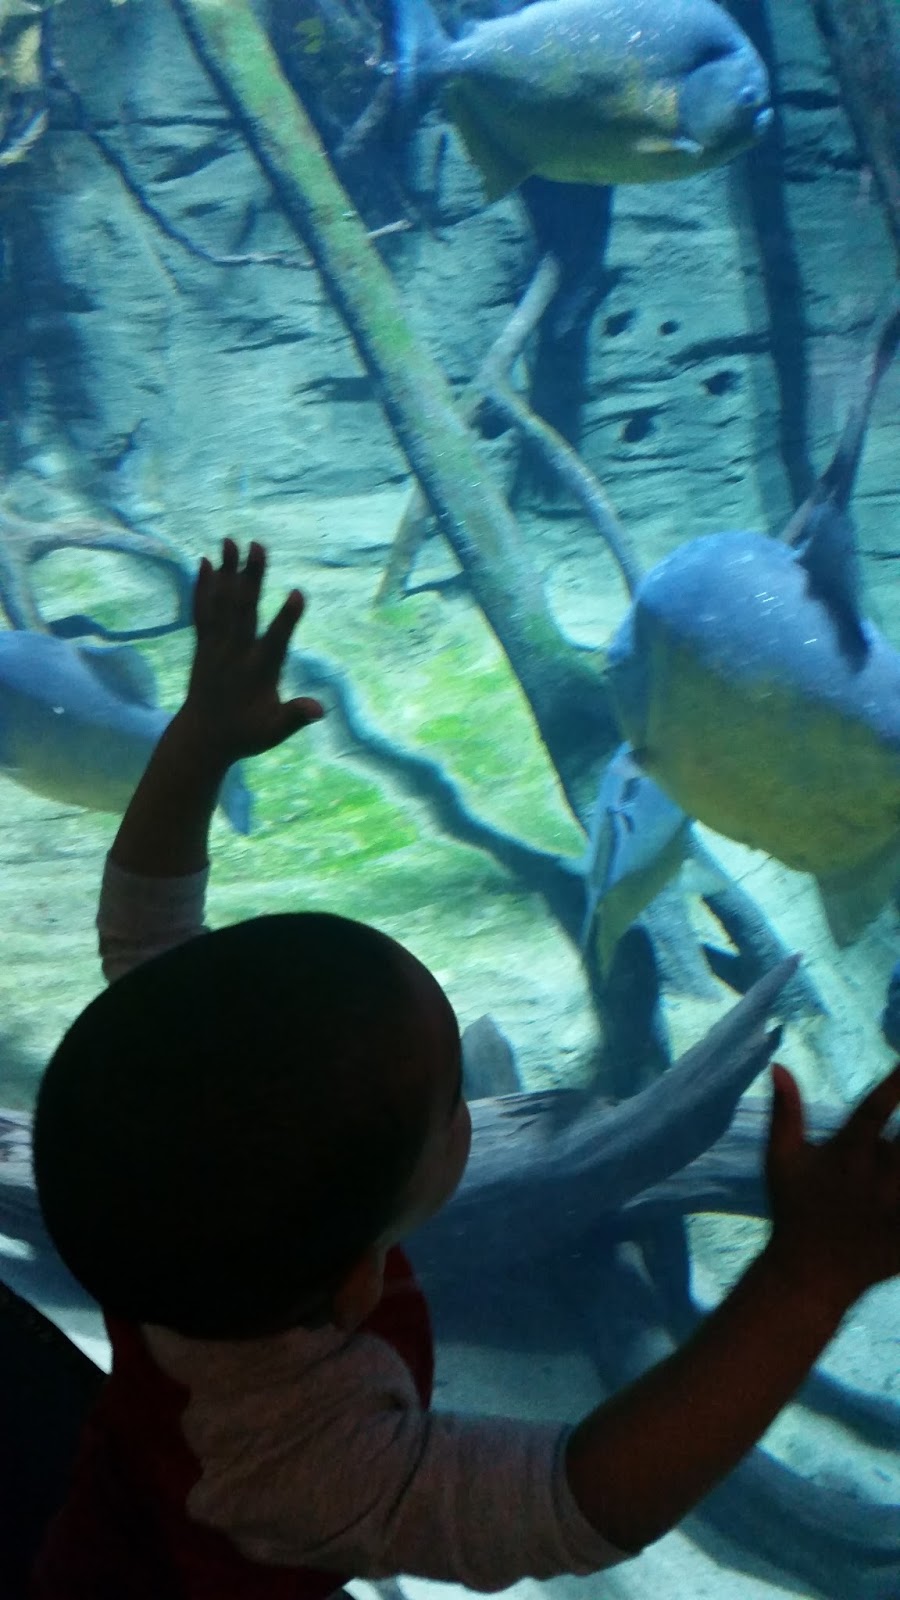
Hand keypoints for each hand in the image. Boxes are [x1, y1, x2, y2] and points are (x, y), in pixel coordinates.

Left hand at [183, 538, 323, 760]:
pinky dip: (203, 587)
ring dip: (227, 571)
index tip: (297, 593)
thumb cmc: (245, 734)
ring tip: (230, 540)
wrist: (201, 738)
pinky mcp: (203, 644)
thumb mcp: (273, 732)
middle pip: (244, 611)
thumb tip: (318, 711)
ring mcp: (215, 647)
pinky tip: (207, 562)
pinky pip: (202, 612)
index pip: (275, 642)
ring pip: (221, 604)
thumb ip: (293, 717)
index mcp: (257, 673)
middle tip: (257, 546)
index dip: (286, 618)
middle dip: (251, 578)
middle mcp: (235, 654)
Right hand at [765, 1060, 899, 1307]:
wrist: (809, 1275)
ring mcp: (894, 1212)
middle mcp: (874, 1181)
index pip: (875, 1109)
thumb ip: (784, 1112)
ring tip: (897, 1168)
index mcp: (844, 1156)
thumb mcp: (781, 1160)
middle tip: (897, 1141)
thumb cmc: (794, 1209)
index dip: (897, 1084)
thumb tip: (779, 1065)